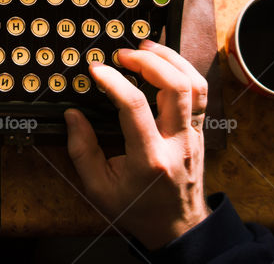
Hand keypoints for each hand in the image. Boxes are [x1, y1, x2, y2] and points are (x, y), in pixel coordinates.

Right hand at [65, 39, 209, 250]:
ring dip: (171, 59)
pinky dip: (184, 70)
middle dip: (148, 61)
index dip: (113, 81)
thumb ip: (82, 150)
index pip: (135, 106)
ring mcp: (193, 134)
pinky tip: (165, 61)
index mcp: (149, 158)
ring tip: (146, 47)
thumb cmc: (137, 208)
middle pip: (175, 87)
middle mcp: (177, 142)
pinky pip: (200, 92)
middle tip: (123, 53)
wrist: (177, 225)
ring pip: (194, 85)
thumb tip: (73, 115)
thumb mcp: (99, 188)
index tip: (96, 69)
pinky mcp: (199, 129)